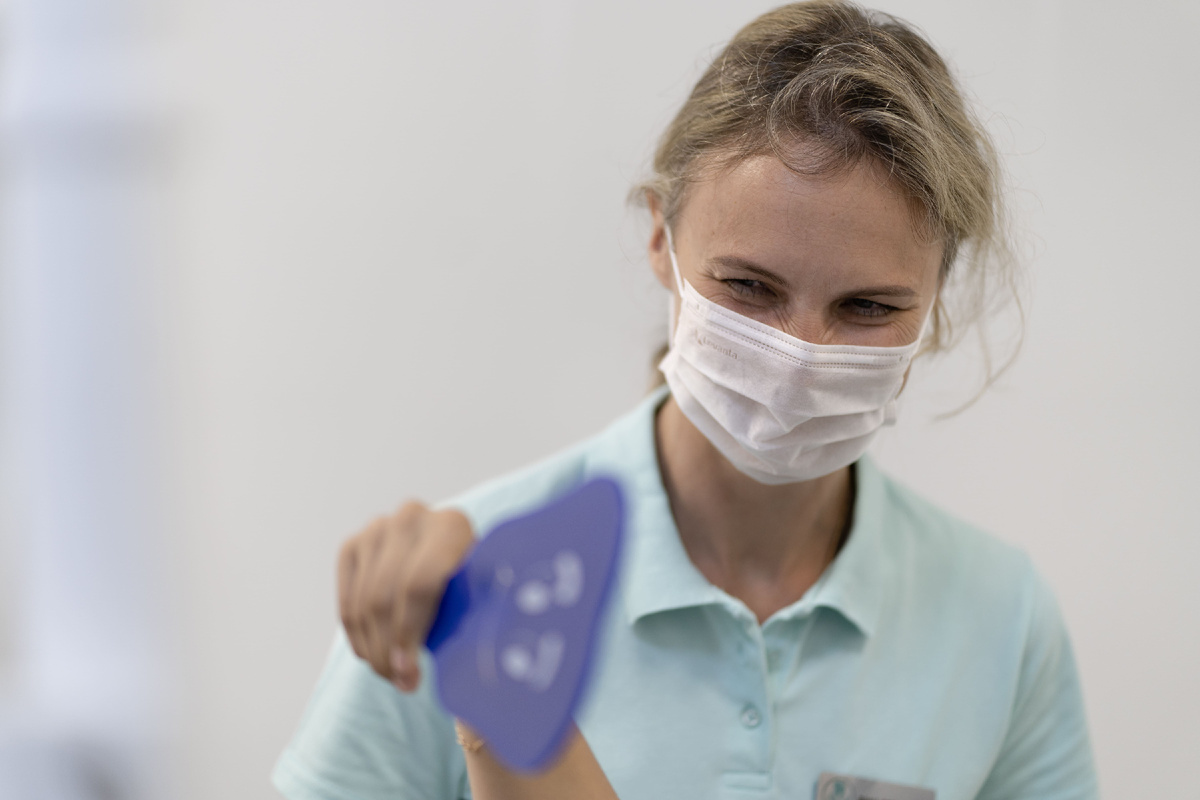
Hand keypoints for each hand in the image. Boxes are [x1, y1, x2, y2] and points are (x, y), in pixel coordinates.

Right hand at [337, 502, 474, 691]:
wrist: (452, 552)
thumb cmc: (475, 585)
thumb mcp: (483, 597)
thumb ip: (473, 618)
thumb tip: (461, 676)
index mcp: (451, 526)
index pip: (418, 585)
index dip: (408, 634)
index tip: (409, 676)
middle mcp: (410, 519)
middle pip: (384, 597)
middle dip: (388, 650)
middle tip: (401, 683)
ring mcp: (377, 529)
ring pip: (362, 604)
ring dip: (373, 650)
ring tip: (391, 675)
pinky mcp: (354, 546)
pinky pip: (347, 602)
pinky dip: (357, 637)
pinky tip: (373, 656)